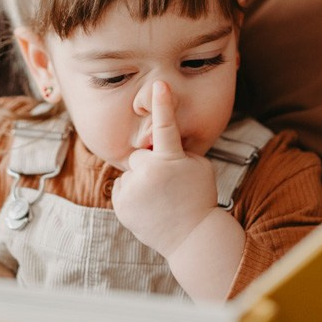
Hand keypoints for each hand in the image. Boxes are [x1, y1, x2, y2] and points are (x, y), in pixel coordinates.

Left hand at [112, 81, 217, 256]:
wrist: (192, 237)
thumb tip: (160, 140)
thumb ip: (180, 151)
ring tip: (159, 200)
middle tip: (167, 186)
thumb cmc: (198, 198)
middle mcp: (150, 173)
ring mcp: (134, 190)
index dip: (163, 104)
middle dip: (151, 165)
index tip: (160, 84)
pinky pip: (122, 188)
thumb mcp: (199, 167)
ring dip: (141, 181)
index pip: (167, 126)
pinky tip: (148, 208)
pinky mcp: (121, 205)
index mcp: (172, 160)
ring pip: (131, 172)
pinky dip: (132, 195)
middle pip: (142, 155)